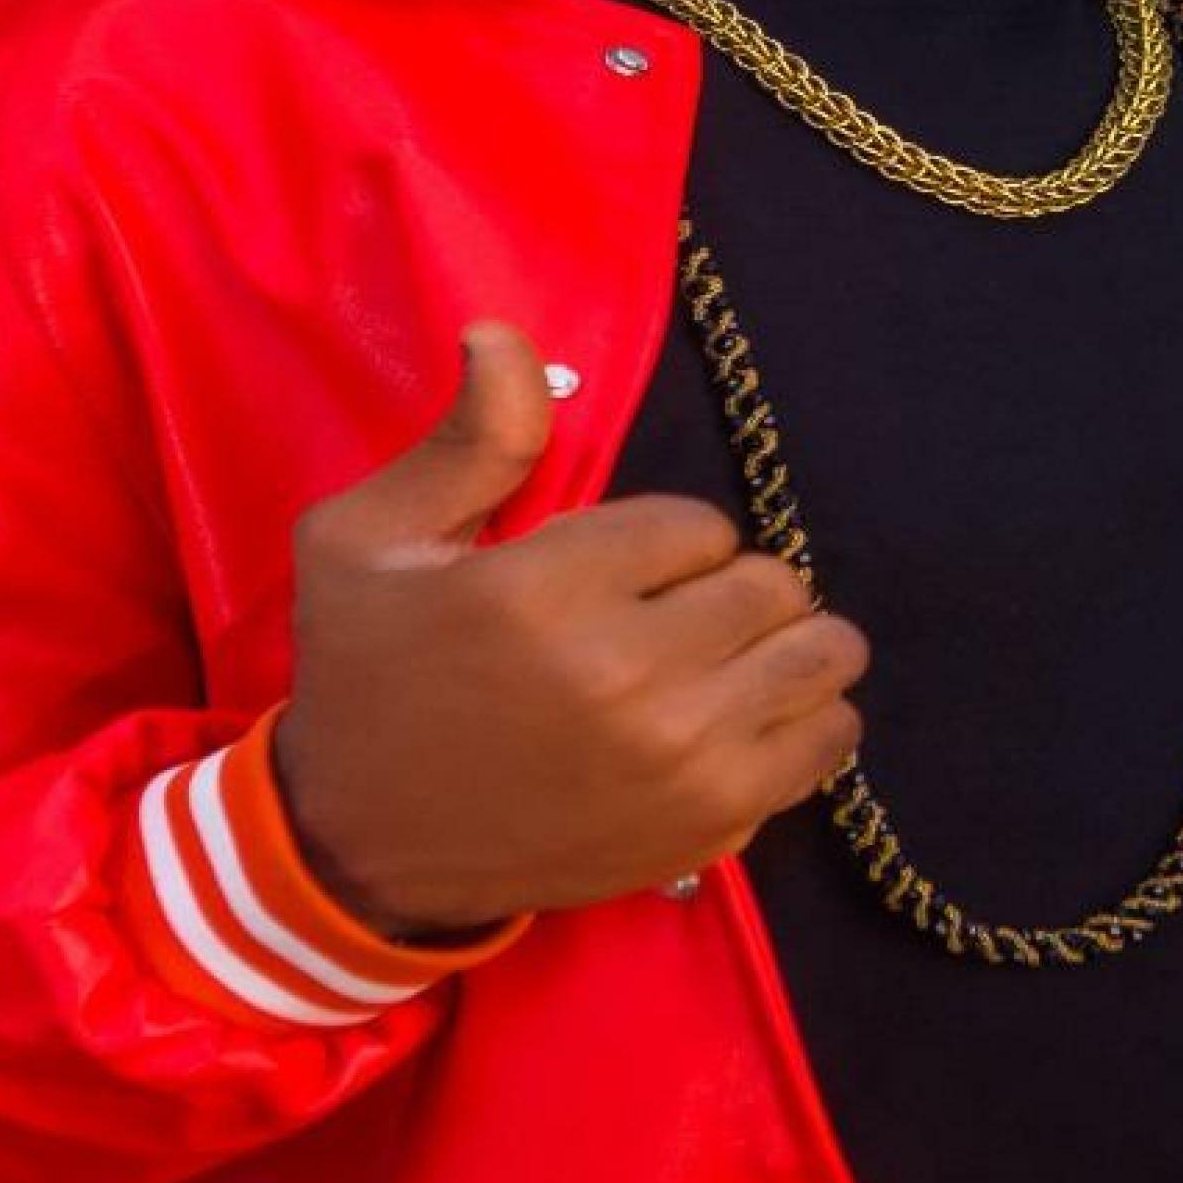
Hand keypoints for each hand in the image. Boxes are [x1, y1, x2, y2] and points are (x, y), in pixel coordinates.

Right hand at [273, 318, 868, 934]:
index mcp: (544, 591)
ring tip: (724, 660)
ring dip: (783, 648)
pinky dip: (804, 721)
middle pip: (770, 587)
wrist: (356, 849)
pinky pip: (827, 743)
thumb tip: (506, 334)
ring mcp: (682, 761)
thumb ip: (468, 441)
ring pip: (819, 658)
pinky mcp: (712, 827)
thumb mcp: (368, 538)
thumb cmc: (364, 677)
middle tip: (673, 615)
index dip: (668, 541)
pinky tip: (743, 719)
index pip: (699, 526)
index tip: (618, 572)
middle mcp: (628, 675)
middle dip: (728, 587)